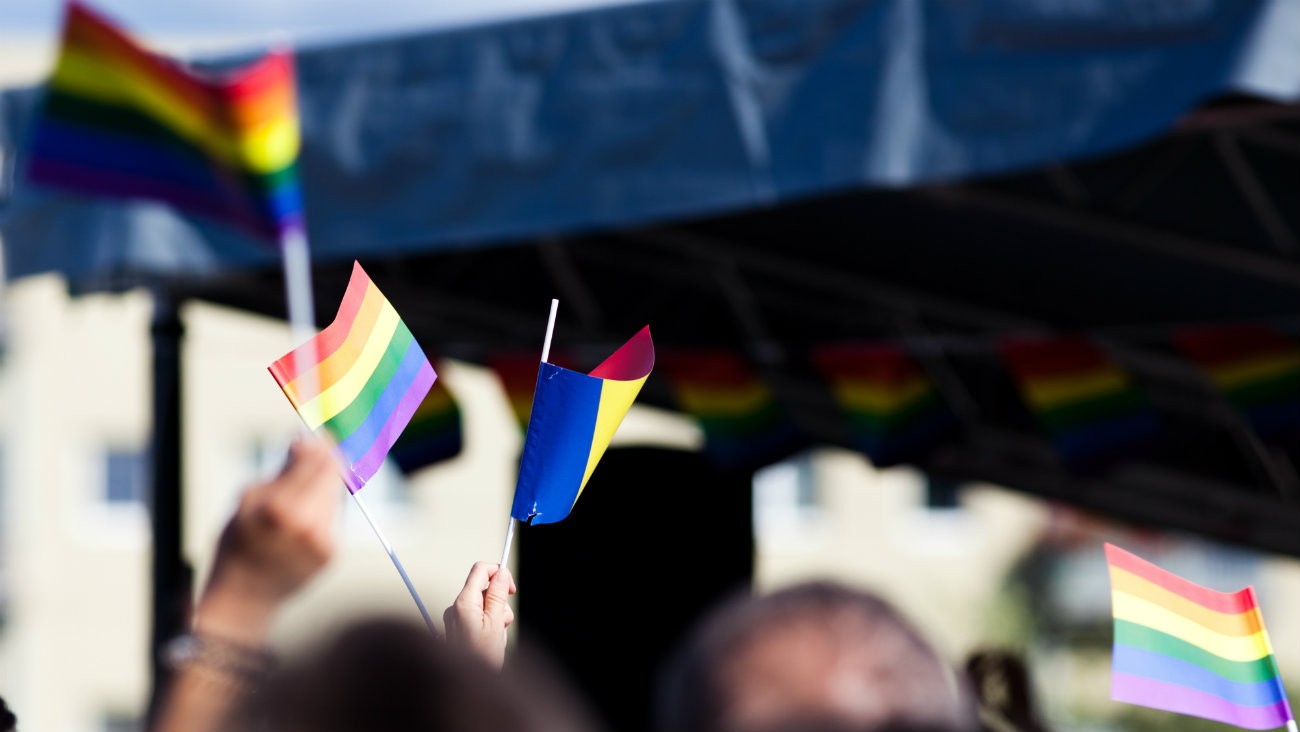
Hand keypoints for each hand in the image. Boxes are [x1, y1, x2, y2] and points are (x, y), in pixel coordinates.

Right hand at [195, 437, 340, 644]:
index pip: (317, 463)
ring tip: (299, 494)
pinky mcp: (331, 555)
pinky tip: (301, 521)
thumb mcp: (247, 502)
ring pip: (334, 496)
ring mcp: (322, 542)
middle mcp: (308, 525)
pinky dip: (321, 511)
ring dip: (323, 486)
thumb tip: (306, 440)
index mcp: (281, 509)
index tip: (320, 436)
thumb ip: (282, 471)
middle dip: (326, 462)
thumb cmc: (237, 545)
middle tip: (318, 453)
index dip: (321, 445)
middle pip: (333, 476)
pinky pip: (331, 520)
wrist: (243, 599)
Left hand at [443, 561, 515, 667]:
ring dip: (496, 616)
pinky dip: (488, 624)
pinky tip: (491, 641)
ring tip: (497, 636)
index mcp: (464, 603)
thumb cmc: (480, 658)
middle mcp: (456, 607)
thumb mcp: (496, 623)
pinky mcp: (457, 627)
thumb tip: (502, 574)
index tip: (511, 588)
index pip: (480, 570)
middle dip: (499, 601)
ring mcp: (455, 618)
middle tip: (504, 622)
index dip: (499, 573)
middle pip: (483, 588)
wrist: (465, 685)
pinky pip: (477, 616)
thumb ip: (498, 595)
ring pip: (483, 603)